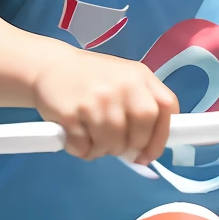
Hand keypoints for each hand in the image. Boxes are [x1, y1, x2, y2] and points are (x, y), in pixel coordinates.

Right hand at [30, 46, 178, 162]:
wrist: (51, 65)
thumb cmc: (92, 78)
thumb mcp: (123, 80)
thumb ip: (139, 106)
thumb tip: (146, 150)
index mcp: (140, 76)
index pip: (167, 108)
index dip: (161, 137)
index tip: (149, 154)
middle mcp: (123, 85)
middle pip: (142, 129)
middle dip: (132, 147)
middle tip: (118, 148)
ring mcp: (97, 98)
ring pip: (112, 143)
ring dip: (103, 150)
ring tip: (93, 138)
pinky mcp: (72, 113)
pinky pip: (84, 147)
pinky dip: (82, 150)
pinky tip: (75, 136)